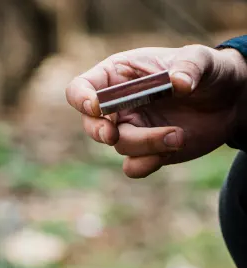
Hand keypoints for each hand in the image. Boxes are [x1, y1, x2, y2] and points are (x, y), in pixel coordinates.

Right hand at [66, 44, 246, 177]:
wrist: (227, 102)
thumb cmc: (207, 72)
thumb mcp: (201, 59)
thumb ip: (190, 66)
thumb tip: (178, 83)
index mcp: (119, 75)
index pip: (82, 87)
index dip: (82, 98)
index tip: (96, 106)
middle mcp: (118, 105)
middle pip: (91, 124)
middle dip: (100, 131)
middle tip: (113, 135)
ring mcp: (130, 131)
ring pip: (119, 146)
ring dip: (147, 143)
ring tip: (178, 135)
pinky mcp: (145, 153)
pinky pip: (133, 167)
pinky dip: (147, 164)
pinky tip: (171, 149)